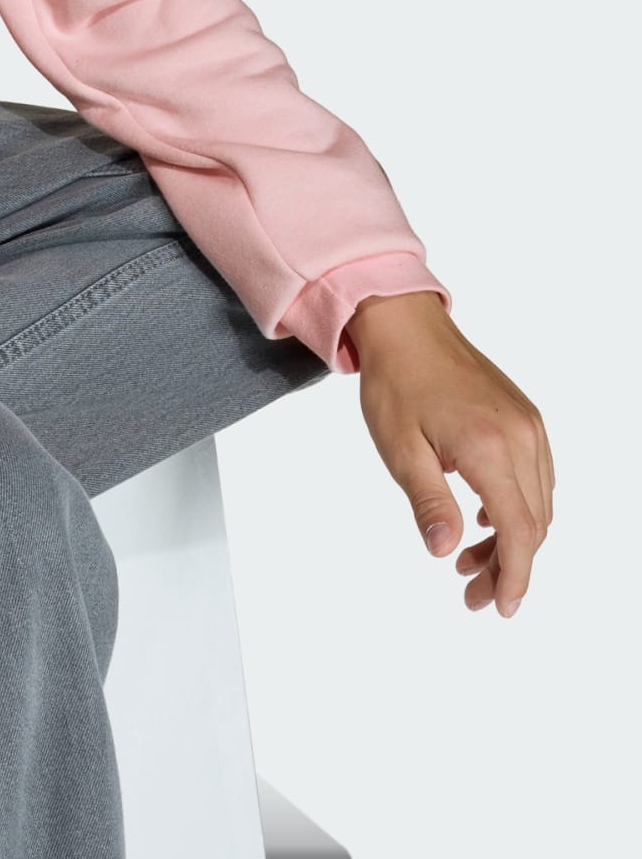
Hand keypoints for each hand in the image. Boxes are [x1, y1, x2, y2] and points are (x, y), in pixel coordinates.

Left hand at [347, 293, 553, 616]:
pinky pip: (536, 478)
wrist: (403, 324)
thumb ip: (429, 502)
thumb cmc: (394, 382)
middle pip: (533, 524)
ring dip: (511, 539)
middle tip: (470, 592)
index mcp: (489, 447)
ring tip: (469, 560)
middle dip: (507, 566)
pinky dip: (516, 507)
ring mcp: (529, 425)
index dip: (514, 577)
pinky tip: (483, 519)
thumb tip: (446, 552)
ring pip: (537, 504)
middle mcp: (521, 437)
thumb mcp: (399, 448)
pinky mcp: (525, 417)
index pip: (518, 531)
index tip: (499, 607)